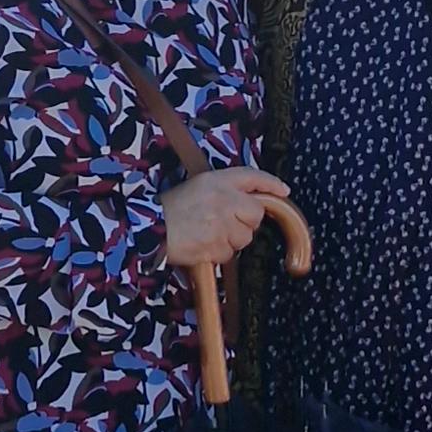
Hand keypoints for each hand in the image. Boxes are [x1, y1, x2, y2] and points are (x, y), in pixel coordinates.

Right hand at [162, 165, 302, 269]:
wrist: (149, 227)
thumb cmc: (171, 208)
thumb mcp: (198, 186)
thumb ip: (225, 190)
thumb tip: (252, 204)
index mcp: (217, 180)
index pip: (253, 177)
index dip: (271, 184)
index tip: (283, 191)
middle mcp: (223, 199)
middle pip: (256, 214)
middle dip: (245, 222)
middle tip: (224, 222)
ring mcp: (221, 224)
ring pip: (244, 238)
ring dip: (231, 240)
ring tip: (207, 234)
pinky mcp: (216, 245)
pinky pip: (229, 254)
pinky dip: (218, 254)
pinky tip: (201, 245)